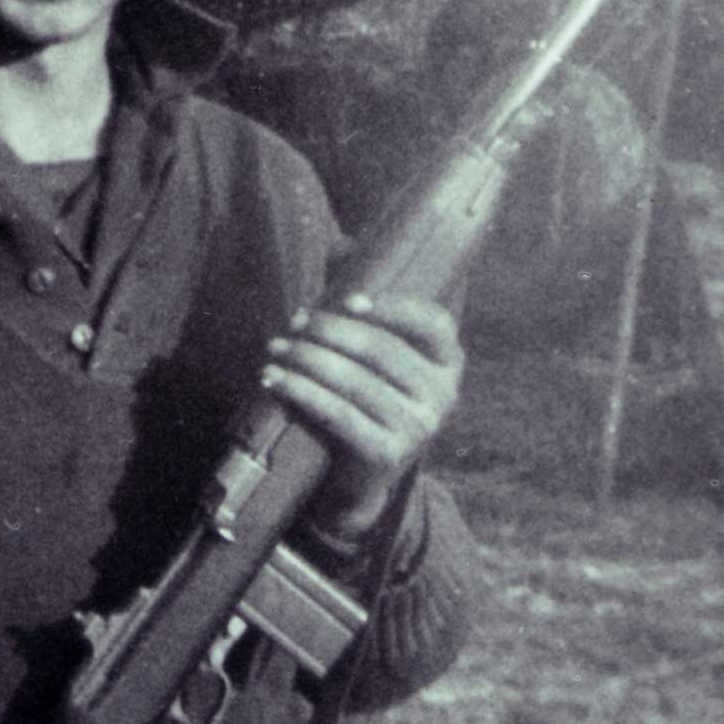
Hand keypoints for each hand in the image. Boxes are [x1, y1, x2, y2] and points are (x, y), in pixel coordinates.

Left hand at [260, 293, 462, 539]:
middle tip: (293, 324)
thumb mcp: (377, 360)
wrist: (362, 478)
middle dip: (329, 331)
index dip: (391, 308)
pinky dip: (300, 391)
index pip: (432, 324)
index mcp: (448, 364)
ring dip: (306, 359)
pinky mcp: (387, 454)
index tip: (348, 300)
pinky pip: (336, 412)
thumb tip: (339, 246)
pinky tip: (274, 379)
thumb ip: (366, 310)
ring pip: (353, 380)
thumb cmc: (366, 401)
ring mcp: (418, 428)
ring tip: (276, 348)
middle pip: (380, 349)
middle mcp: (442, 396)